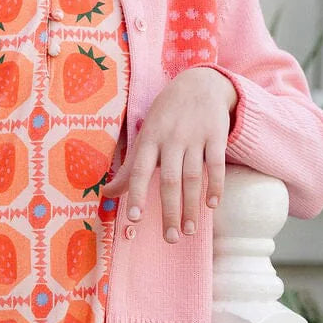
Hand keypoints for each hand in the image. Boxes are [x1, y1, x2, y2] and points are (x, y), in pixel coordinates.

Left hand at [101, 67, 237, 240]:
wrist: (198, 83)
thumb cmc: (165, 117)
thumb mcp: (145, 137)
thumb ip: (129, 168)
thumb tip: (106, 194)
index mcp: (149, 139)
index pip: (141, 170)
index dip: (138, 194)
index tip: (135, 219)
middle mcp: (171, 138)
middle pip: (170, 180)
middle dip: (169, 211)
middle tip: (170, 238)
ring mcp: (195, 136)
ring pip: (193, 177)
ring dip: (191, 206)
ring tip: (189, 231)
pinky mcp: (216, 135)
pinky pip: (216, 165)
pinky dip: (215, 186)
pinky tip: (212, 206)